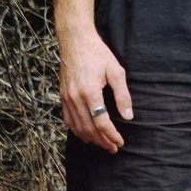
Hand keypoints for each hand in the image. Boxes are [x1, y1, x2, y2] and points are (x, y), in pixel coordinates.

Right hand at [58, 25, 131, 150]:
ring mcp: (66, 98)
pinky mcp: (62, 96)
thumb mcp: (116, 71)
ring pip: (77, 126)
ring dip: (90, 138)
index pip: (101, 122)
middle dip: (102, 141)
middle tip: (114, 148)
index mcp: (90, 92)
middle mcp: (75, 98)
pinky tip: (85, 135)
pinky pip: (68, 119)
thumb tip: (128, 116)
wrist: (75, 42)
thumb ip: (122, 95)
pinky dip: (77, 130)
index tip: (120, 142)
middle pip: (88, 128)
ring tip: (103, 145)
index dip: (111, 135)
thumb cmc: (98, 54)